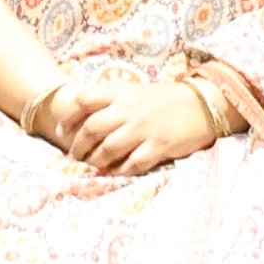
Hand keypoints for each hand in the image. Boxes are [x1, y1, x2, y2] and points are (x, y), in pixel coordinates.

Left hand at [56, 71, 215, 173]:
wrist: (201, 104)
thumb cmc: (164, 99)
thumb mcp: (135, 91)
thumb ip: (112, 101)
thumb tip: (84, 117)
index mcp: (122, 91)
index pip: (84, 99)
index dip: (68, 116)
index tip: (62, 130)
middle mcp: (130, 109)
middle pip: (92, 128)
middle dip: (78, 145)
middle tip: (73, 155)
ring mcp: (144, 129)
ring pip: (108, 149)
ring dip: (95, 161)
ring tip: (91, 165)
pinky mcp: (158, 147)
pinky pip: (132, 164)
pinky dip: (119, 171)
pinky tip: (114, 173)